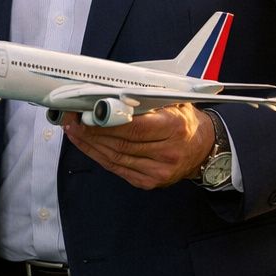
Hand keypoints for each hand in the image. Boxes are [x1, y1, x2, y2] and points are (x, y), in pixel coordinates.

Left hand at [61, 103, 212, 189]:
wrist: (203, 147)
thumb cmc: (184, 120)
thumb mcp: (173, 101)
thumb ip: (147, 98)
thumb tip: (112, 93)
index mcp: (175, 128)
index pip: (134, 128)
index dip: (106, 123)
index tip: (86, 114)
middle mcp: (168, 153)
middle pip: (121, 144)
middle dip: (91, 132)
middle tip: (72, 119)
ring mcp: (159, 171)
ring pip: (115, 158)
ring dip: (90, 144)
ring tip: (74, 130)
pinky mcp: (149, 182)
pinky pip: (117, 169)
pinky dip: (98, 156)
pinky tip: (87, 145)